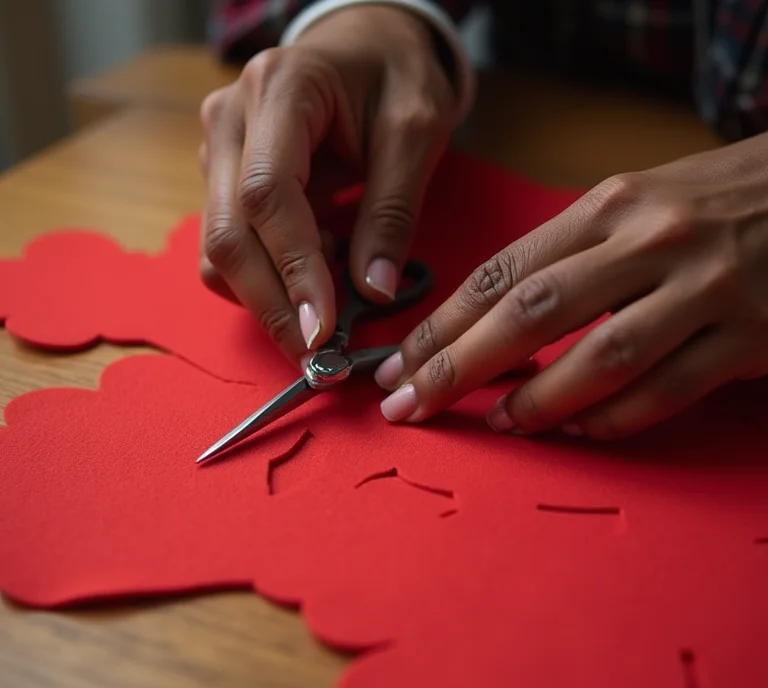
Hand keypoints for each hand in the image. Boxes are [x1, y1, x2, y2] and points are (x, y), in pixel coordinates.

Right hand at [199, 5, 455, 363]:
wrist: (366, 45)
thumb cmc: (395, 77)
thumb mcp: (415, 132)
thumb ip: (392, 211)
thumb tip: (372, 292)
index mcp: (280, 91)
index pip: (267, 195)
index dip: (294, 270)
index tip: (324, 331)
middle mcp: (231, 121)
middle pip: (227, 234)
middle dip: (271, 305)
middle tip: (317, 358)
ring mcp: (219, 151)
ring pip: (219, 251)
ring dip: (268, 297)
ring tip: (328, 305)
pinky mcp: (224, 180)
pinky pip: (230, 248)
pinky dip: (267, 280)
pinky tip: (312, 276)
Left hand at [374, 135, 767, 438]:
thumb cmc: (709, 204)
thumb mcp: (631, 207)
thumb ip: (564, 259)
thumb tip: (485, 324)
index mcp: (608, 206)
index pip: (501, 272)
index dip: (441, 325)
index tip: (398, 365)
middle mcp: (650, 241)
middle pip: (531, 313)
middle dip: (459, 366)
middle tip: (411, 405)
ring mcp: (704, 288)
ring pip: (600, 356)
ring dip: (536, 400)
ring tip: (495, 424)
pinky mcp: (749, 336)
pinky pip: (666, 391)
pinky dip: (614, 419)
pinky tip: (577, 431)